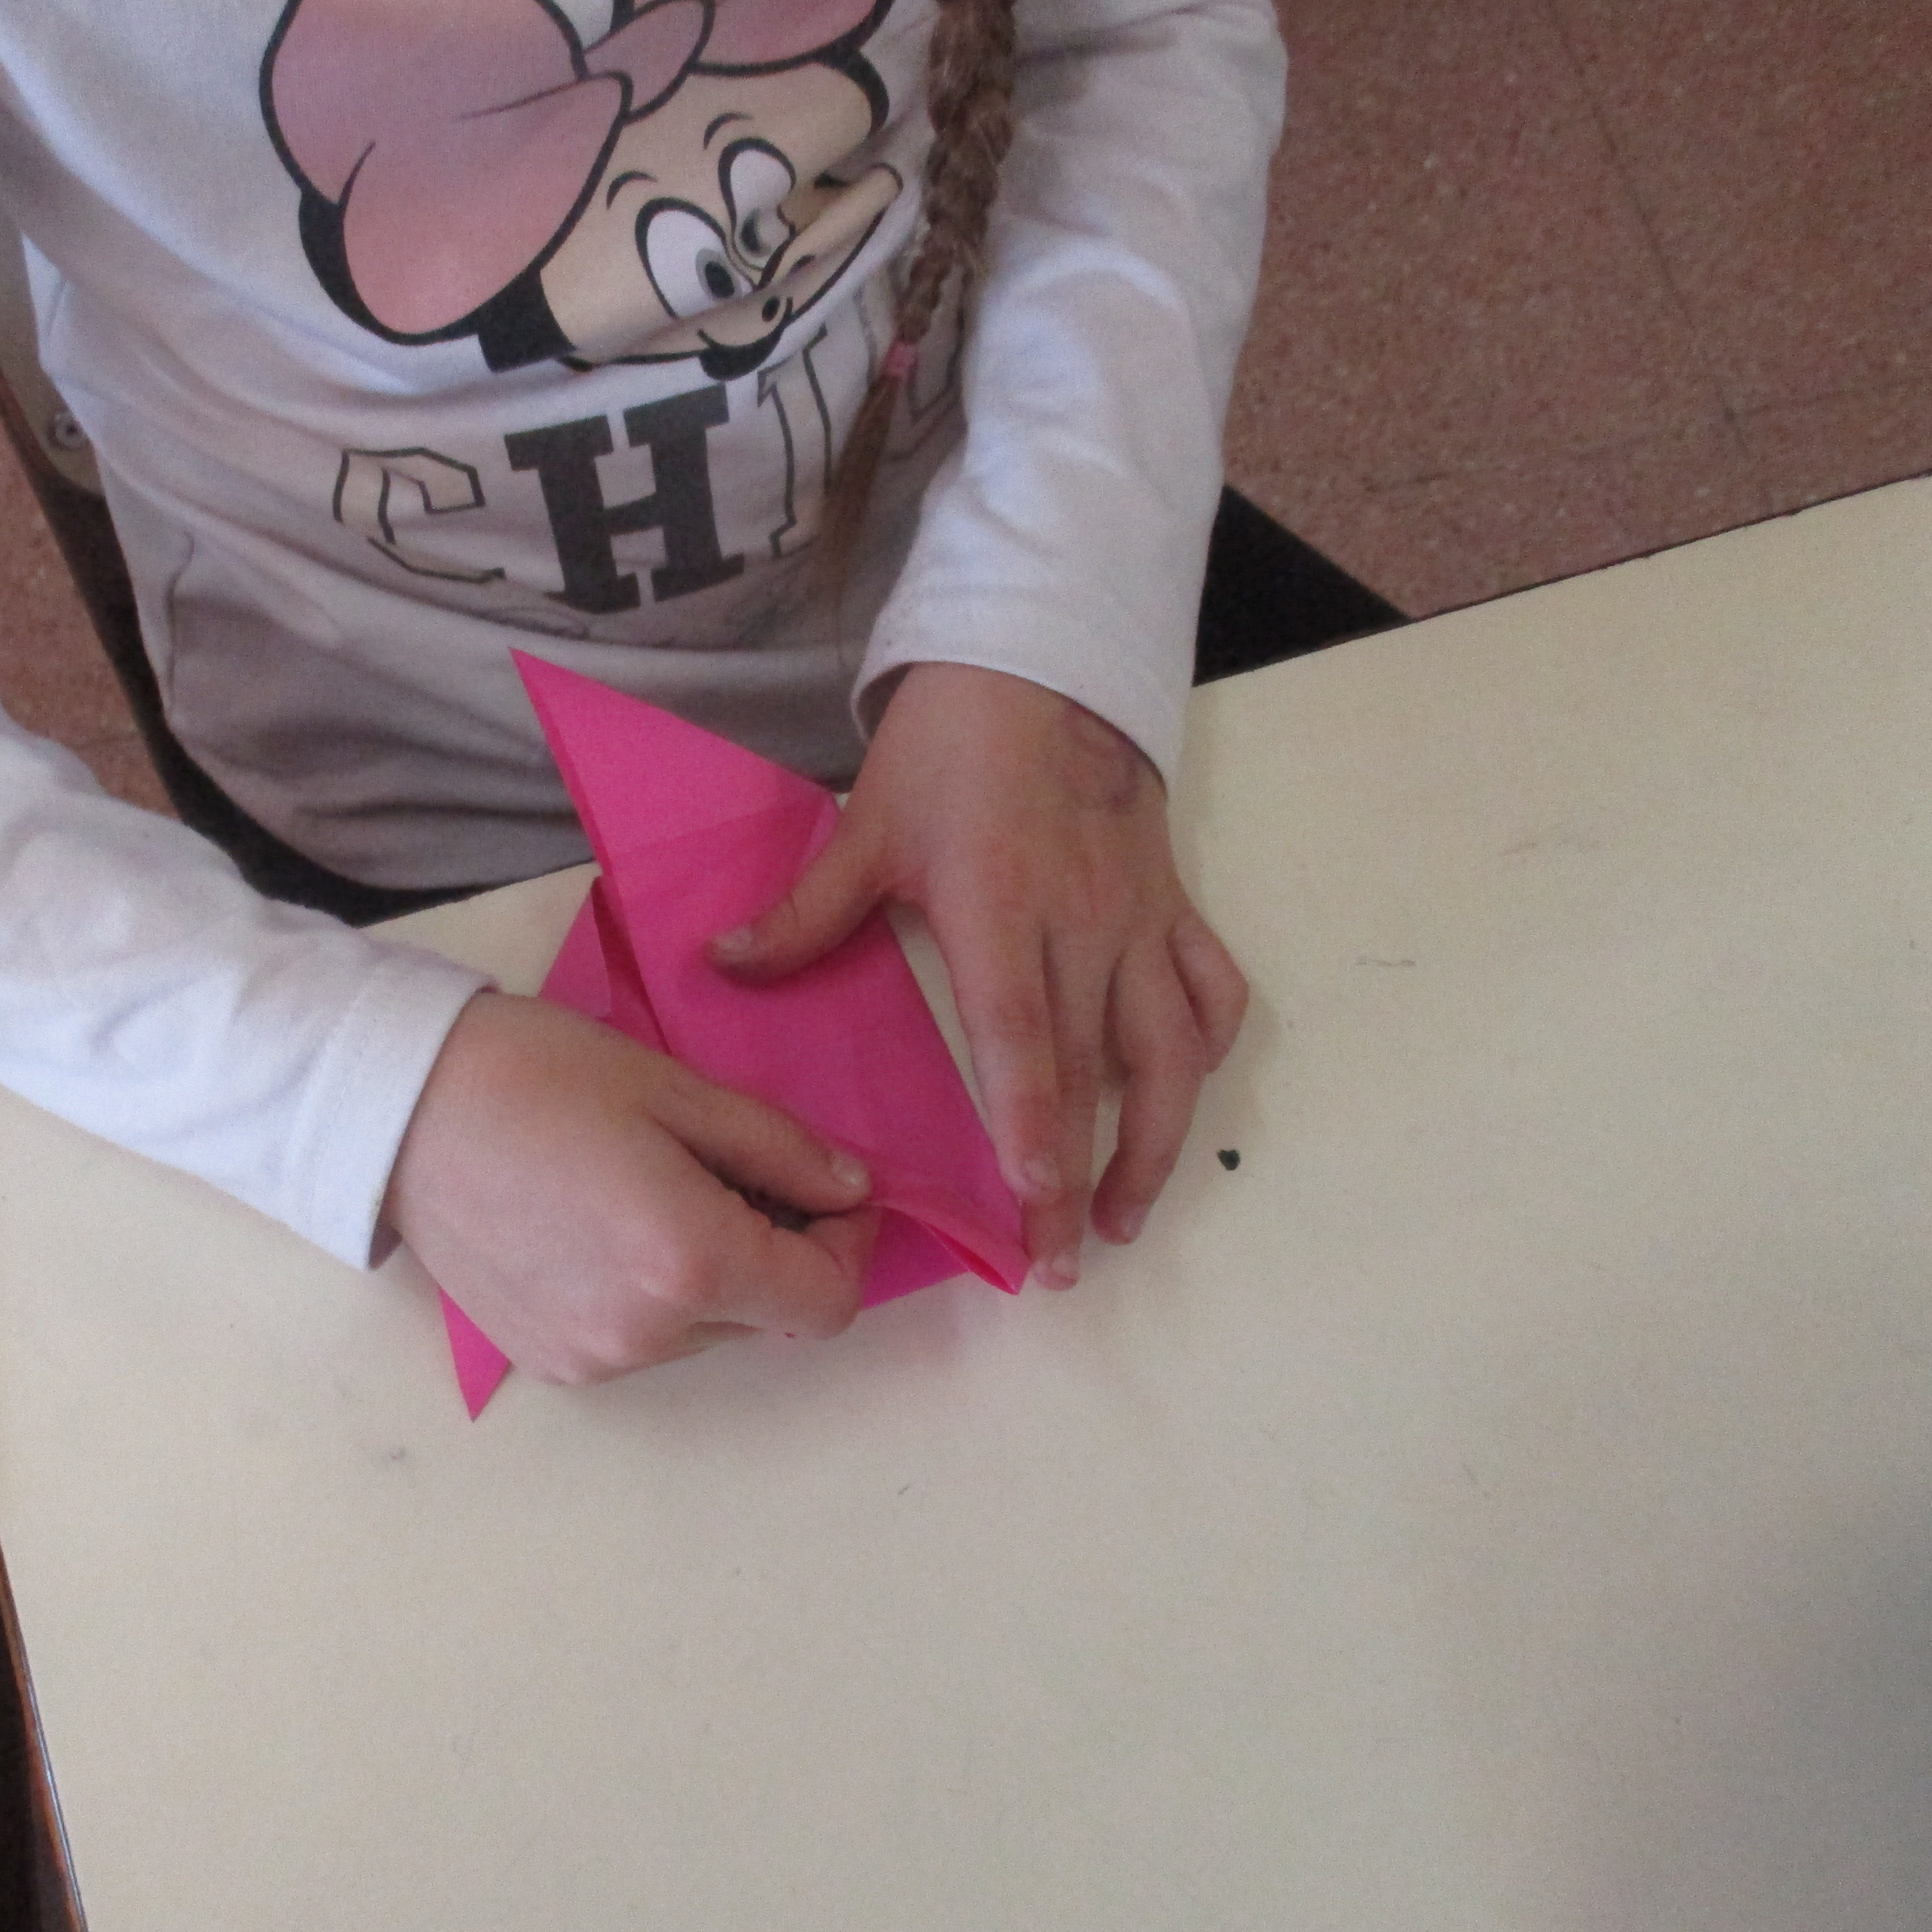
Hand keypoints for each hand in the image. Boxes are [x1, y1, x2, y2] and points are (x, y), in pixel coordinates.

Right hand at [382, 993, 881, 1383]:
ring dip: (713, 1274)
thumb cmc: (535, 1076)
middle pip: (768, 1317)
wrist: (398, 1107)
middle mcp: (646, 1333)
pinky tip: (607, 1226)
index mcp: (689, 1263)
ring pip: (705, 1331)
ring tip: (658, 1191)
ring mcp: (592, 1358)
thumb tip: (853, 1189)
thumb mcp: (676, 1090)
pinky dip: (653, 1294)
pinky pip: (641, 1340)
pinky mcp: (550, 1361)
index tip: (833, 1191)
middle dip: (778, 1249)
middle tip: (737, 1170)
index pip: (826, 1301)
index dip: (851, 1246)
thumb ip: (780, 1148)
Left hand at [713, 662, 1244, 1284]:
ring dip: (1157, 1142)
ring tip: (1126, 1217)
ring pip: (1172, 1051)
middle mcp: (1085, 926)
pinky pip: (1210, 990)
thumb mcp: (868, 825)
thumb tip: (721, 965)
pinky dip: (1204, 1051)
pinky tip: (1180, 1097)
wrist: (1043, 667)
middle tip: (1062, 1264)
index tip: (1038, 1202)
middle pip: (1097, 1073)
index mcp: (1003, 911)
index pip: (1025, 1039)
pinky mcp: (1174, 905)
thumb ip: (805, 910)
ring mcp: (1140, 920)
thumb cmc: (951, 750)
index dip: (1037, 1125)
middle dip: (1086, 1177)